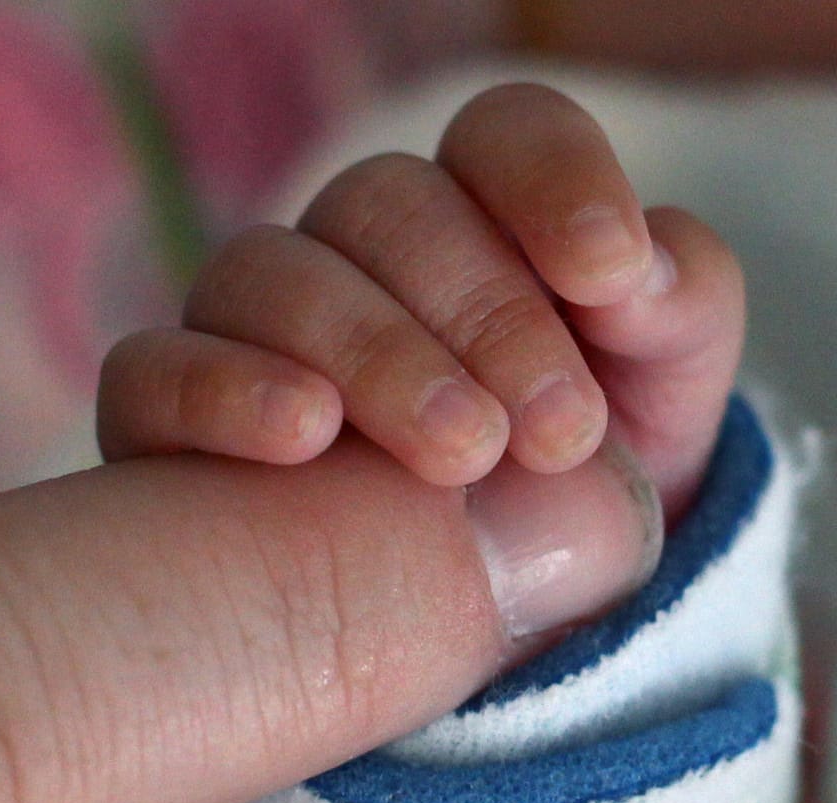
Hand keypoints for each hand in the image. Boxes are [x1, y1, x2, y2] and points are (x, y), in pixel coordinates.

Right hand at [97, 83, 743, 526]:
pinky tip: (303, 439)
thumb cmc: (585, 493)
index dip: (552, 178)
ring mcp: (254, 331)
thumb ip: (680, 306)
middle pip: (387, 202)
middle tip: (556, 433)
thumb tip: (638, 264)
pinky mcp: (171, 420)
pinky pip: (156, 370)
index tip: (609, 271)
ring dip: (373, 350)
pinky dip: (226, 388)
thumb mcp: (666, 406)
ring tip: (459, 459)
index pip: (501, 134)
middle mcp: (357, 258)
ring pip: (269, 270)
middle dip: (484, 308)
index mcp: (484, 224)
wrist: (499, 635)